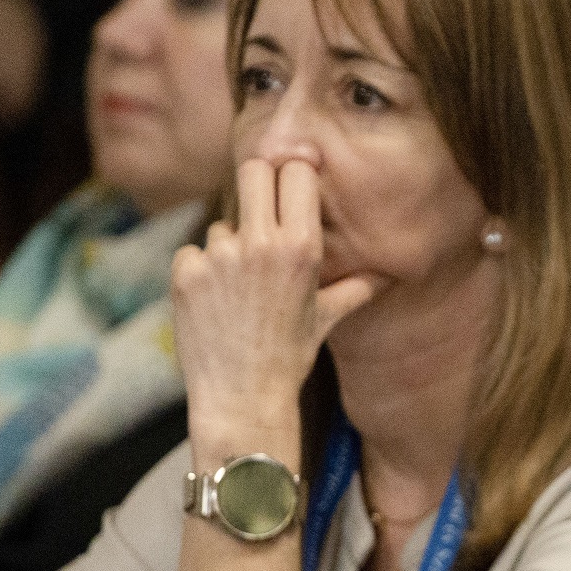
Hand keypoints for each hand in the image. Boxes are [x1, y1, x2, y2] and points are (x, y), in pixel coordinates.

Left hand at [171, 159, 378, 467]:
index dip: (291, 177)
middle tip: (259, 215)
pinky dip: (200, 273)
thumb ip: (354, 289)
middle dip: (257, 187)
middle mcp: (261, 243)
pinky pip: (193, 252)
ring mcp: (220, 256)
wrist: (244, 399)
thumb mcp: (326, 319)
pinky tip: (213, 305)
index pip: (295, 171)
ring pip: (222, 224)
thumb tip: (383, 278)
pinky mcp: (186, 273)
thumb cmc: (289, 358)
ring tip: (238, 294)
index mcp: (302, 247)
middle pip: (254, 171)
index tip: (289, 189)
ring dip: (228, 248)